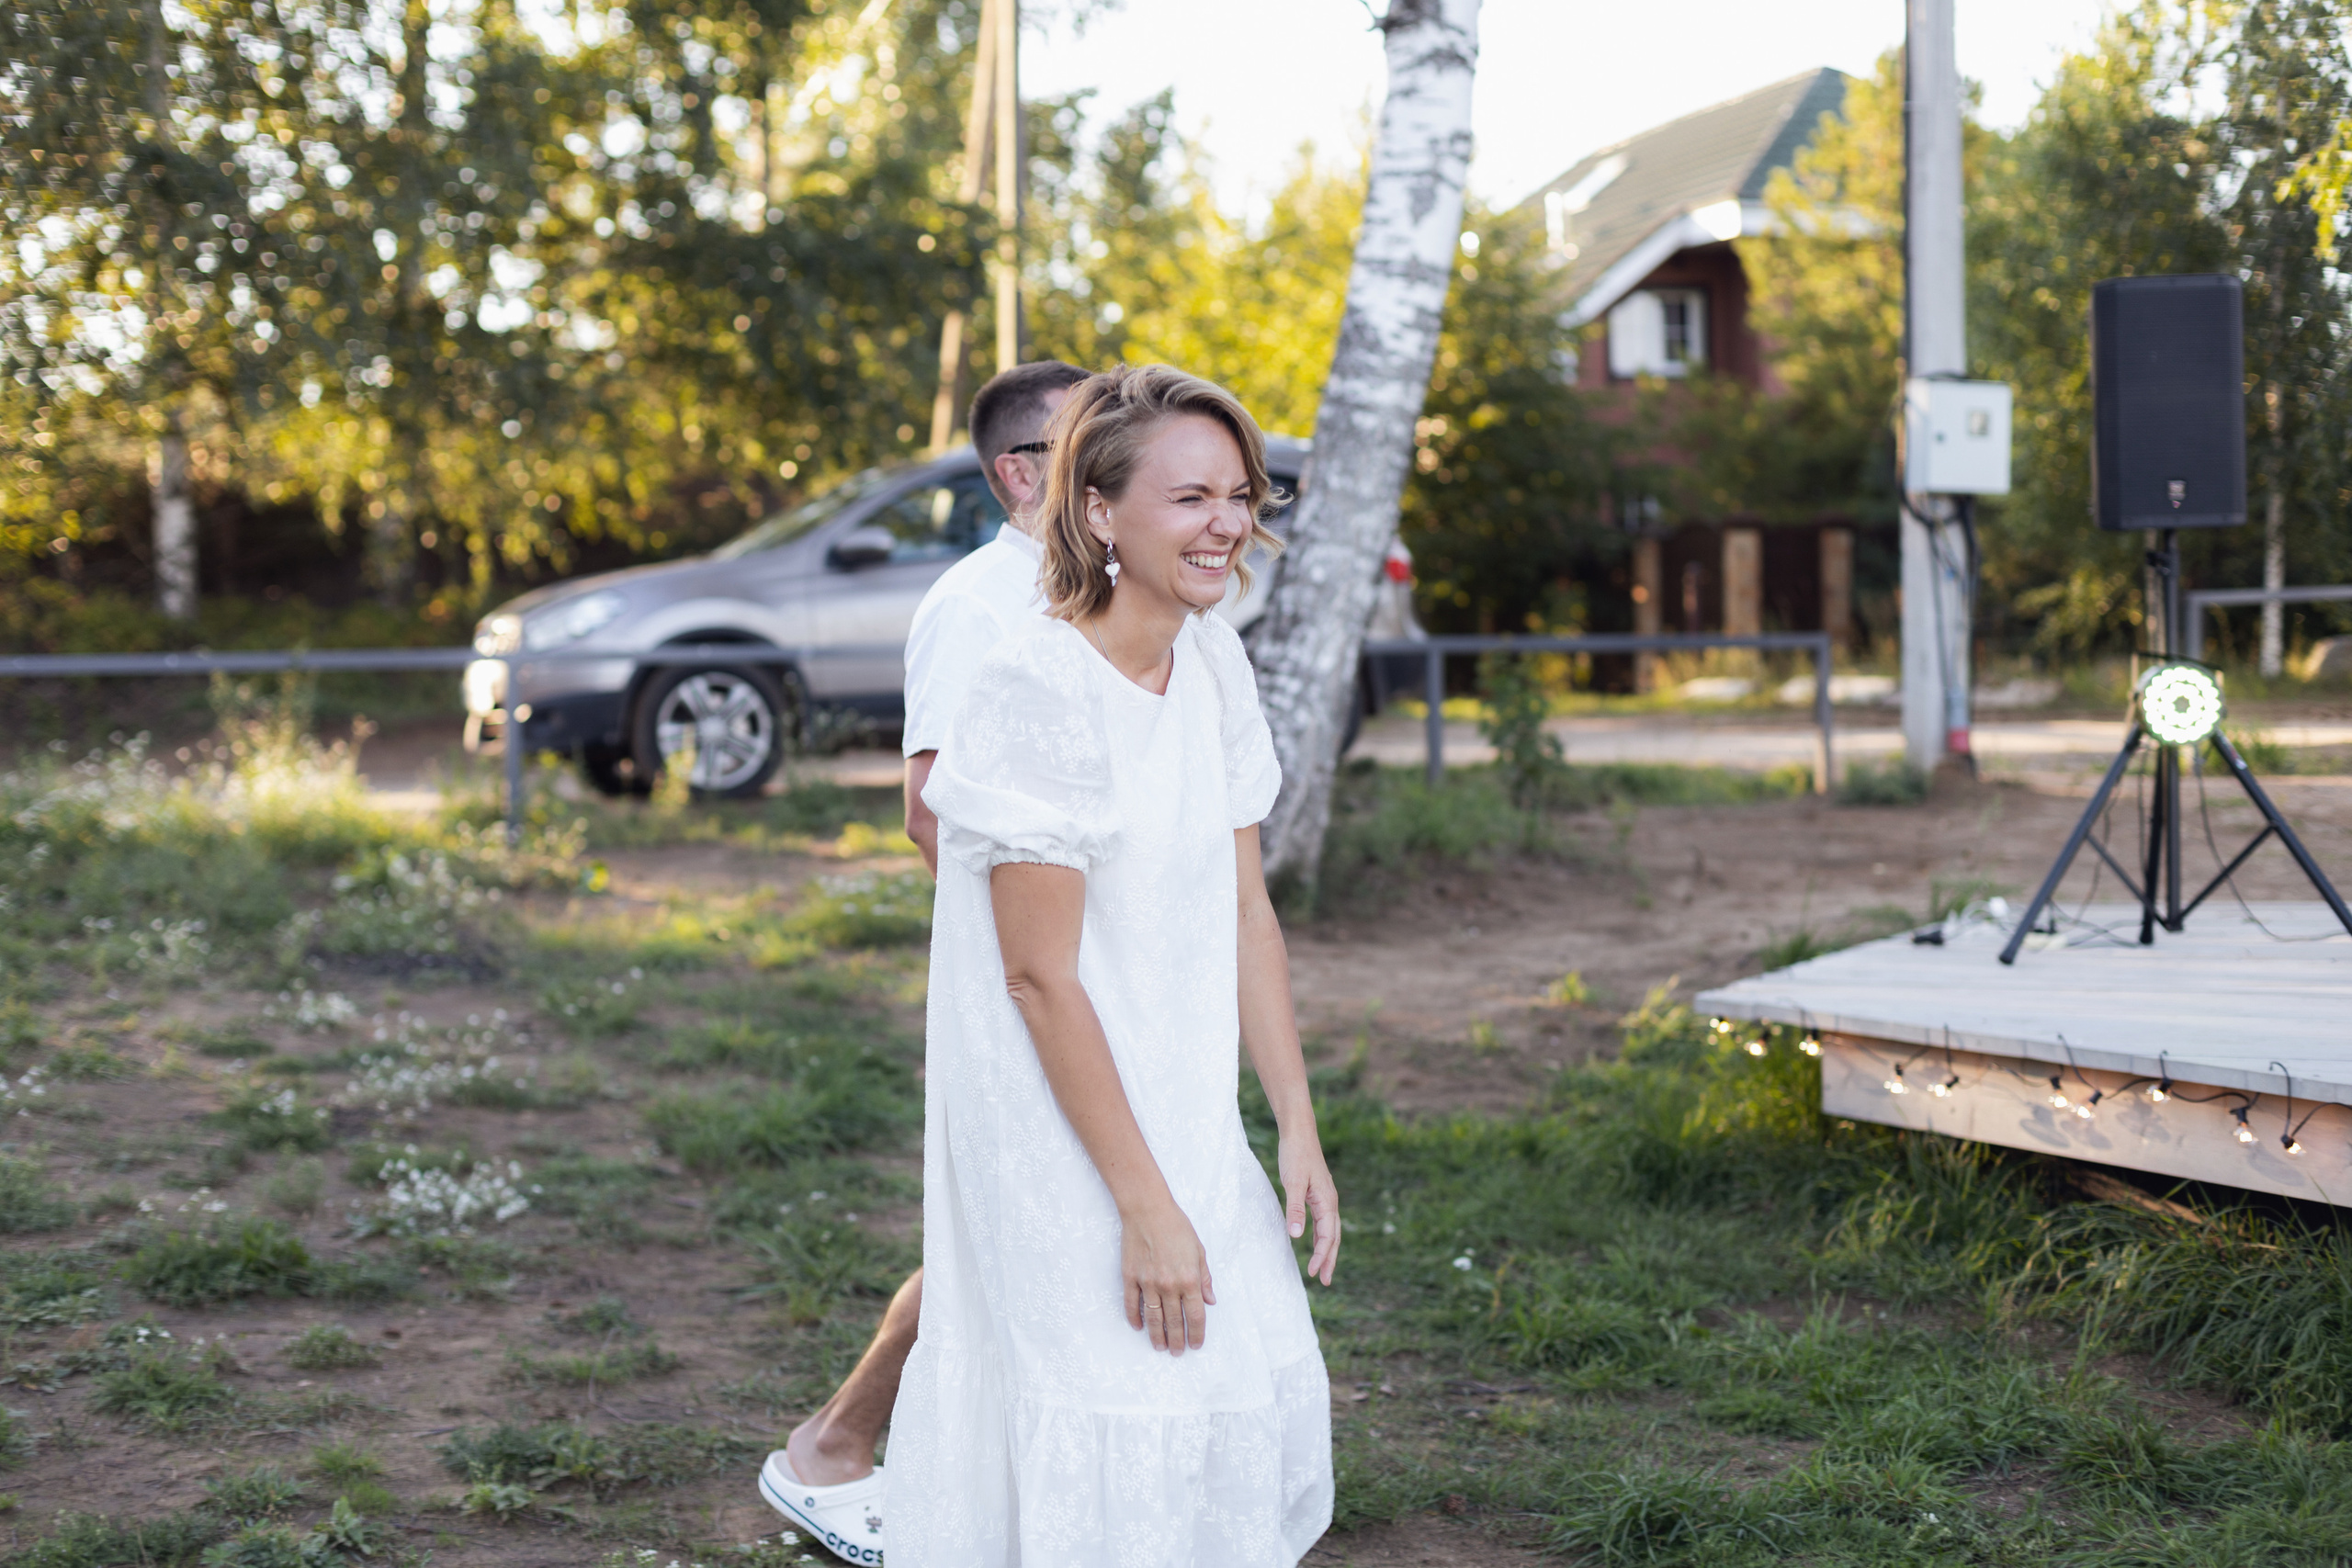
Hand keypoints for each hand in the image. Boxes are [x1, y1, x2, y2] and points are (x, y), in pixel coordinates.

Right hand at [1121, 1196, 1214, 1355]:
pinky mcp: (1130, 1277)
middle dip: (1177, 1340)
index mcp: (1189, 1279)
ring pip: (1153, 1318)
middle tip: (1177, 1352)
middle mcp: (1169, 1285)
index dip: (1196, 1334)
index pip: (1195, 1315)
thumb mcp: (1199, 1250)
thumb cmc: (1176, 1227)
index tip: (1195, 1344)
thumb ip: (1205, 1278)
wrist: (1148, 1210)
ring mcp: (1148, 1282)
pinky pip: (1131, 1304)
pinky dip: (1134, 1318)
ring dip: (1157, 1335)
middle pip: (1174, 1321)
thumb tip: (1210, 1301)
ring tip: (1159, 1347)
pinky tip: (1138, 1327)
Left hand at [1279, 1131, 1339, 1285]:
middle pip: (1333, 1237)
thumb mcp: (1292, 1183)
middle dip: (1330, 1259)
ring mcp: (1325, 1198)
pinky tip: (1313, 1243)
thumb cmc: (1295, 1155)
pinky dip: (1320, 1236)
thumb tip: (1296, 1237)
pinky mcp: (1317, 1193)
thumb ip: (1295, 1210)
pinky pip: (1322, 1221)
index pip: (1327, 1236)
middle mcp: (1329, 1201)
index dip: (1322, 1256)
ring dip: (1326, 1250)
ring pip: (1329, 1230)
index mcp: (1327, 1201)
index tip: (1314, 1274)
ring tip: (1322, 1269)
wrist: (1299, 1132)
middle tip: (1326, 1281)